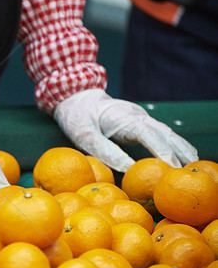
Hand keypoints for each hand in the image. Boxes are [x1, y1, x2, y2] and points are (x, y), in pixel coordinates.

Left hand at [53, 89, 198, 172]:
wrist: (75, 96)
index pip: (149, 134)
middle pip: (165, 133)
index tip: (173, 168)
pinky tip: (180, 158)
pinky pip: (160, 133)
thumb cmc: (76, 117)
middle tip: (191, 172)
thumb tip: (128, 169)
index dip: (163, 151)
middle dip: (180, 152)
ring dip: (181, 148)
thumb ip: (104, 151)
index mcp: (123, 117)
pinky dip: (173, 145)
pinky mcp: (139, 121)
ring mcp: (140, 116)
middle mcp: (136, 115)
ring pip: (167, 132)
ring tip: (193, 167)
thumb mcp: (83, 135)